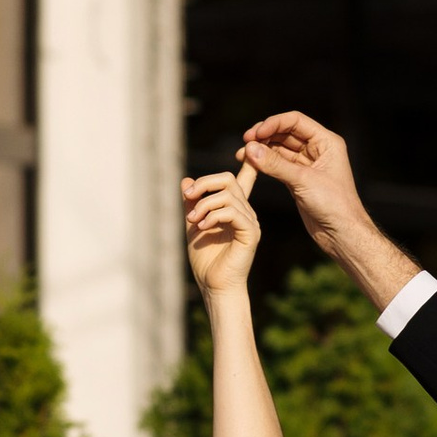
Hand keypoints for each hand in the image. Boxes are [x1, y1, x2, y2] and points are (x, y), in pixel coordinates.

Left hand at [181, 164, 259, 297]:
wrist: (214, 285)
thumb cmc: (205, 259)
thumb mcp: (193, 223)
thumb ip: (191, 203)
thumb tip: (186, 180)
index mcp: (235, 208)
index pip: (246, 178)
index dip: (248, 162)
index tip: (246, 150)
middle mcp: (246, 212)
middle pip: (227, 179)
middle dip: (204, 184)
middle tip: (187, 198)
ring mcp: (250, 222)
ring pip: (227, 195)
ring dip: (203, 204)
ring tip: (192, 220)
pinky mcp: (250, 233)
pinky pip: (233, 212)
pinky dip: (213, 215)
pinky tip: (202, 227)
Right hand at [237, 112, 418, 308]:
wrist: (342, 234)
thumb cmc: (334, 205)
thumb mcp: (303, 181)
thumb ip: (275, 164)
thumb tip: (250, 148)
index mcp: (327, 142)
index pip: (296, 121)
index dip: (273, 123)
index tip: (254, 134)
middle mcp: (318, 150)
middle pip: (286, 133)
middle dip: (264, 136)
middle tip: (245, 143)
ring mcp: (307, 165)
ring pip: (280, 150)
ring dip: (262, 150)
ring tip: (242, 155)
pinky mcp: (298, 180)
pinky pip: (278, 166)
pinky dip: (264, 164)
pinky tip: (250, 165)